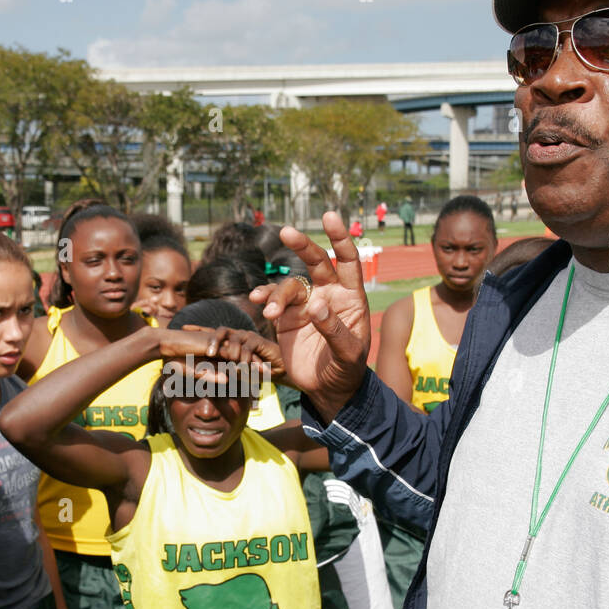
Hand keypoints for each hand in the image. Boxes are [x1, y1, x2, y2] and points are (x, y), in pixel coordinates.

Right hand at [158, 326, 280, 381]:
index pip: (238, 360)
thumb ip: (210, 375)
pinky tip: (251, 371)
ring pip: (241, 354)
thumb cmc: (176, 359)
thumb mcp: (196, 371)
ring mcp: (219, 344)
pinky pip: (231, 354)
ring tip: (266, 374)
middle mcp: (221, 347)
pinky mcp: (215, 343)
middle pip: (244, 355)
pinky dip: (241, 362)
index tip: (261, 379)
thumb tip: (227, 380)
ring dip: (254, 365)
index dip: (249, 369)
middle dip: (257, 365)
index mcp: (218, 353)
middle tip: (270, 375)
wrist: (167, 344)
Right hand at [250, 212, 371, 420]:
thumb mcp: (347, 354)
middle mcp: (328, 294)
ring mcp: (306, 304)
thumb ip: (334, 329)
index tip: (329, 218)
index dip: (340, 239)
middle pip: (316, 262)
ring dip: (277, 295)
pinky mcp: (287, 317)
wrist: (327, 390)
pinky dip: (265, 298)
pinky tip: (257, 300)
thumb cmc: (346, 370)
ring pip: (289, 286)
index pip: (348, 261)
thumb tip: (317, 304)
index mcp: (350, 297)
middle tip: (287, 232)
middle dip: (302, 245)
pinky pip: (273, 301)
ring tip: (270, 314)